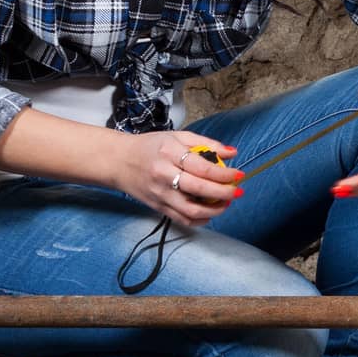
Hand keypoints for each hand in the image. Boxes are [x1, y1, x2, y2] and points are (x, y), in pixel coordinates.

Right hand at [114, 131, 243, 228]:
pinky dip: (199, 219)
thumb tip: (232, 152)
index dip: (224, 173)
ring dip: (214, 210)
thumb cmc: (150, 147)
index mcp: (170, 153)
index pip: (202, 167)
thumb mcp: (177, 136)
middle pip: (199, 189)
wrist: (119, 161)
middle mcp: (164, 175)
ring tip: (226, 203)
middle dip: (223, 192)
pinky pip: (181, 219)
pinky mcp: (157, 207)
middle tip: (237, 191)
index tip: (239, 174)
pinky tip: (210, 212)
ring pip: (190, 210)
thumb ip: (206, 144)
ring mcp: (160, 194)